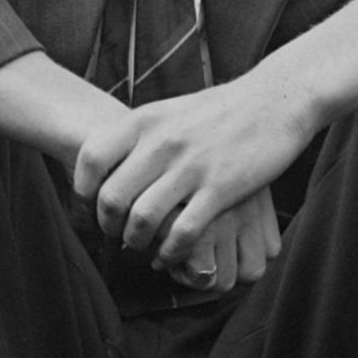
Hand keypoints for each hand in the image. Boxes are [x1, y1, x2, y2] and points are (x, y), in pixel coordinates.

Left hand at [81, 72, 319, 279]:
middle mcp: (162, 142)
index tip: (90, 207)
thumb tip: (106, 164)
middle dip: (107, 226)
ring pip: (142, 219)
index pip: (91, 157)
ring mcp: (192, 166)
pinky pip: (183, 232)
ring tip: (141, 248)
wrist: (275, 102)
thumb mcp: (169, 111)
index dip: (82, 190)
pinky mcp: (221, 189)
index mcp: (144, 120)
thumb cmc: (219, 110)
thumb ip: (137, 136)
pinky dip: (170, 252)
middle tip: (114, 235)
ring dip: (136, 242)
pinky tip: (170, 256)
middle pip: (112, 197)